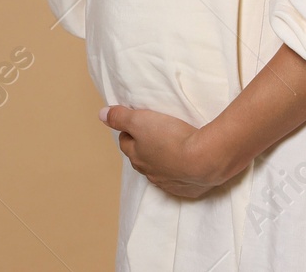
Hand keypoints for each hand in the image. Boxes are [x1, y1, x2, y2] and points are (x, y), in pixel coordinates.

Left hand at [99, 104, 233, 198]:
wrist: (205, 160)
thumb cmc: (170, 137)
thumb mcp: (141, 120)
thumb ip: (120, 117)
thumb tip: (101, 115)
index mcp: (137, 156)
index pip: (125, 143)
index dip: (128, 132)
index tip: (135, 124)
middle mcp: (150, 172)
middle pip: (140, 159)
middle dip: (142, 148)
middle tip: (152, 135)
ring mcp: (169, 183)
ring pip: (159, 172)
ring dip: (161, 162)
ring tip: (170, 150)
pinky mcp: (188, 190)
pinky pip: (179, 183)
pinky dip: (179, 175)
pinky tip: (186, 168)